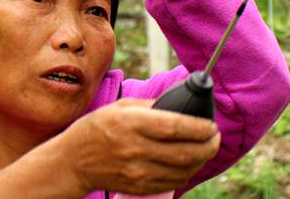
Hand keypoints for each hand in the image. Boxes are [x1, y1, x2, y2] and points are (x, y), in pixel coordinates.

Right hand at [0, 99, 219, 198]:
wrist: (73, 162)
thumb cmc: (98, 128)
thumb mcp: (121, 107)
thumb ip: (151, 105)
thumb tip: (180, 102)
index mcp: (131, 124)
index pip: (174, 127)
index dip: (199, 128)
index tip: (211, 125)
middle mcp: (135, 149)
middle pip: (184, 153)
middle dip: (208, 146)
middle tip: (216, 137)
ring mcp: (137, 172)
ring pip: (182, 170)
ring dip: (201, 160)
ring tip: (206, 149)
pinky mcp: (138, 187)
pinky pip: (172, 182)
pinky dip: (186, 173)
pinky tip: (189, 163)